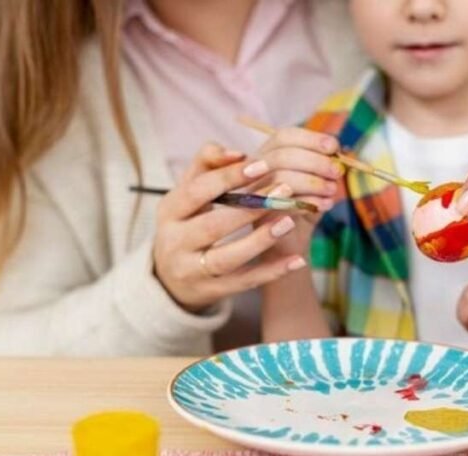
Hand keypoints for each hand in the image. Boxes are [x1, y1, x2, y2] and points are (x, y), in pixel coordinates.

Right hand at [152, 143, 308, 312]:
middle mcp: (174, 243)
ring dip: (260, 240)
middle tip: (285, 189)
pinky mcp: (211, 291)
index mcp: (169, 211)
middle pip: (213, 226)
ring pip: (227, 258)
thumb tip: (236, 152)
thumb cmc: (187, 221)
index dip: (228, 177)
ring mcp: (192, 271)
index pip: (197, 192)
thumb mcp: (186, 192)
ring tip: (289, 221)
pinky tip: (298, 260)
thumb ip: (206, 164)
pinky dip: (272, 272)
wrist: (170, 277)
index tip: (261, 164)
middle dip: (250, 208)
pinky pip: (245, 283)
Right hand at [244, 127, 344, 255]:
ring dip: (313, 182)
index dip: (310, 138)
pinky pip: (282, 204)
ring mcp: (252, 194)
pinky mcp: (258, 218)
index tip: (334, 146)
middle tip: (337, 171)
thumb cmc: (302, 208)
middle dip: (315, 161)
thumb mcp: (318, 183)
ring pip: (280, 178)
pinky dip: (309, 201)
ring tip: (333, 191)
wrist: (289, 244)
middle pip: (281, 155)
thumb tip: (342, 153)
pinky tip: (325, 205)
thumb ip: (326, 166)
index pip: (284, 136)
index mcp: (268, 156)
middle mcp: (254, 172)